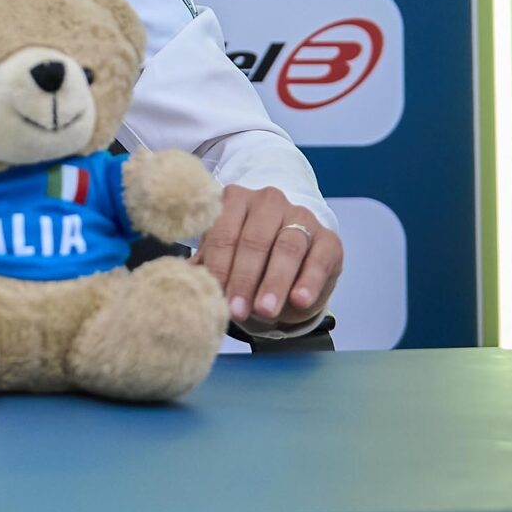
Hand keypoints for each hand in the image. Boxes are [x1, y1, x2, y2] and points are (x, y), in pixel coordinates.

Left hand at [192, 185, 342, 328]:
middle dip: (244, 279)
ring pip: (286, 248)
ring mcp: (300, 216)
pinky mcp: (328, 237)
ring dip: (274, 282)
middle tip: (238, 310)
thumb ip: (207, 266)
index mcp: (234, 200)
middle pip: (253, 241)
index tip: (215, 297)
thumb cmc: (248, 258)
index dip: (219, 268)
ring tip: (265, 311)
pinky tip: (300, 300)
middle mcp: (267, 202)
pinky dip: (309, 281)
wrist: (292, 262)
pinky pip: (319, 258)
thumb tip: (183, 281)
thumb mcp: (225, 259)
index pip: (223, 234)